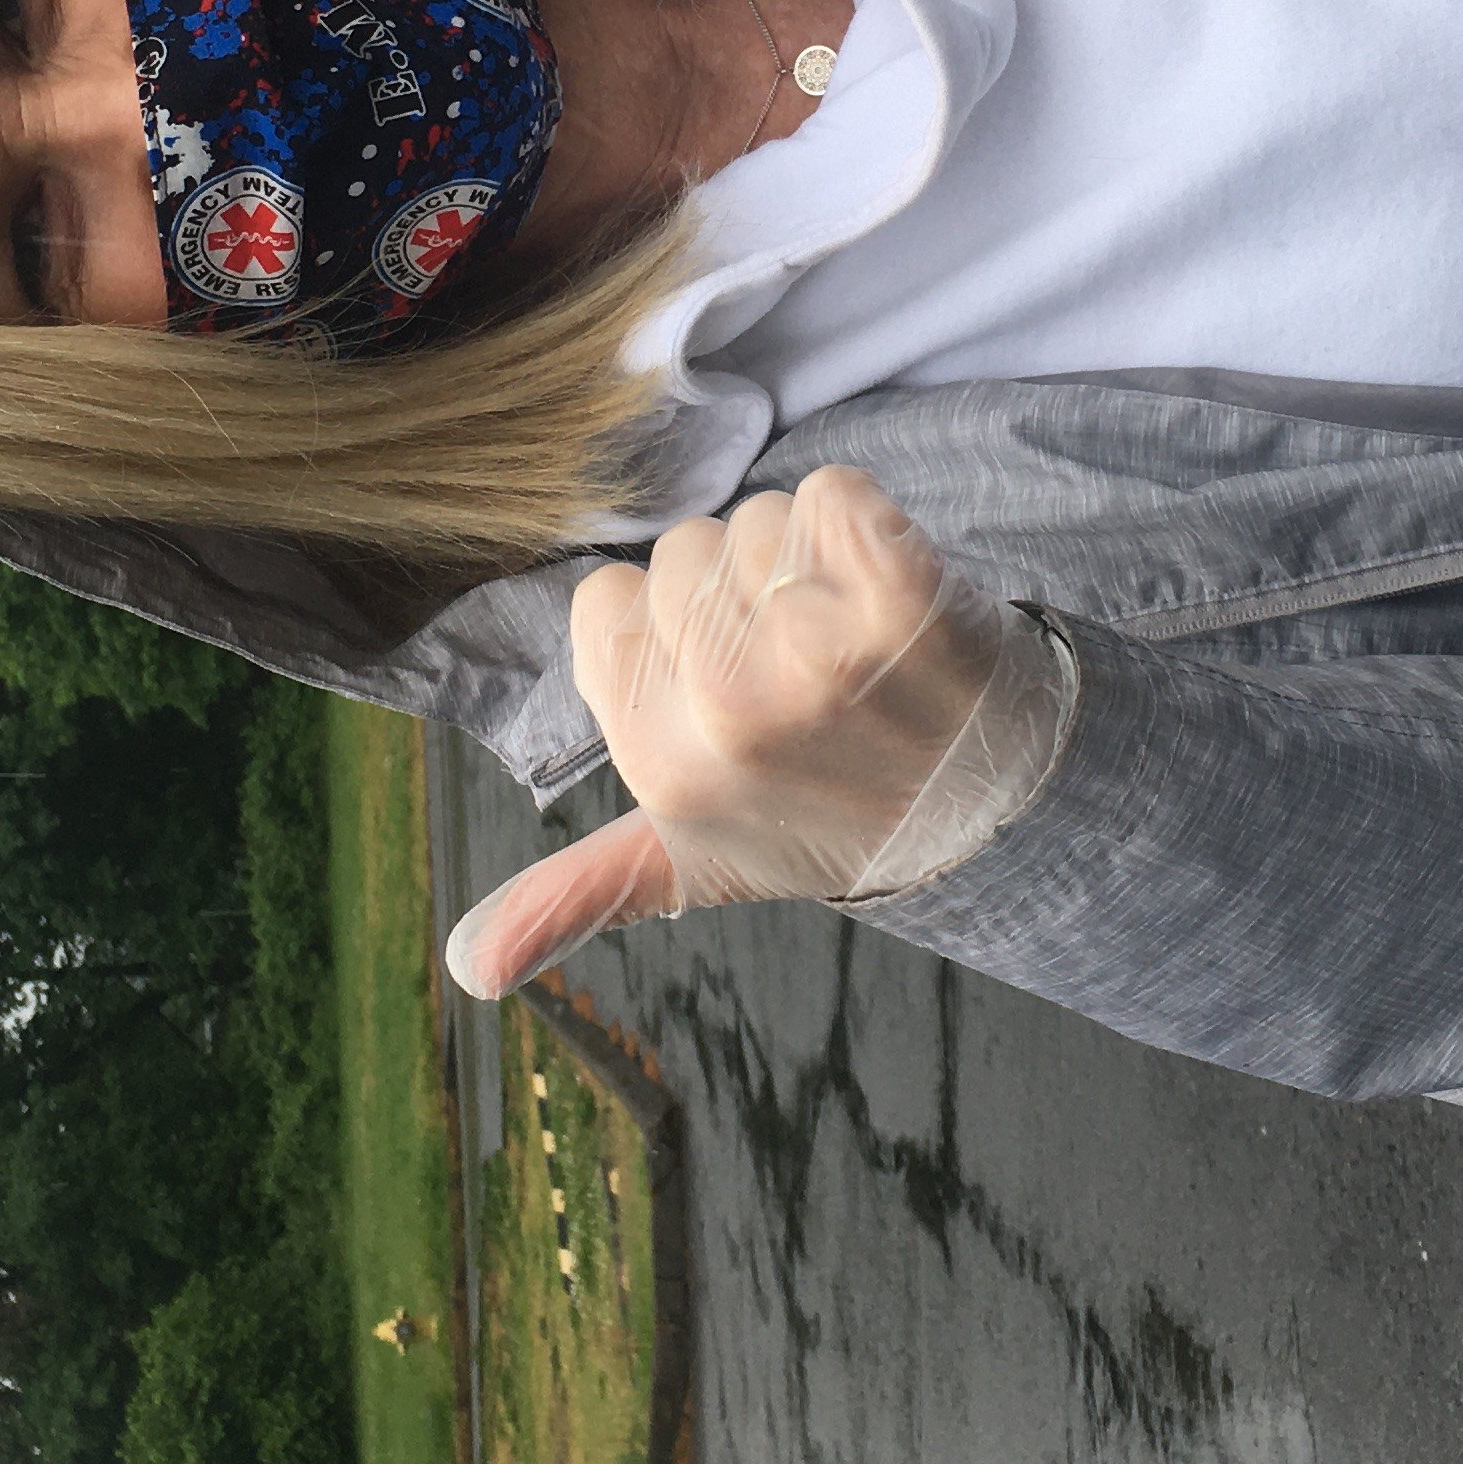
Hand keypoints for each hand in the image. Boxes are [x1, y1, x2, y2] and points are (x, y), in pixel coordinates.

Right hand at [445, 467, 1063, 997]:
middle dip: (740, 590)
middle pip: (683, 554)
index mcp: (664, 766)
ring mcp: (818, 656)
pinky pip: (836, 495)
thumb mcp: (698, 866)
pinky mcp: (902, 596)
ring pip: (759, 520)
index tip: (732, 681)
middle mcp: (730, 713)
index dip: (668, 627)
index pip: (607, 603)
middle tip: (809, 668)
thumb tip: (465, 968)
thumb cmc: (833, 822)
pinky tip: (895, 597)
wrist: (997, 810)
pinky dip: (866, 523)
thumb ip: (576, 894)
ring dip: (807, 560)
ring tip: (858, 642)